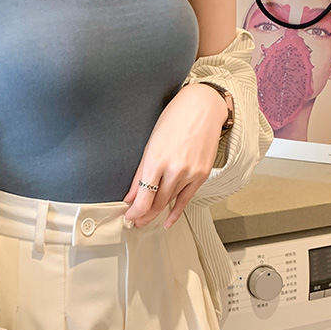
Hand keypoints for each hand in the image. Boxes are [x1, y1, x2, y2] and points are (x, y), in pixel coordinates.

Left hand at [123, 83, 227, 229]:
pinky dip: (176, 212)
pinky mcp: (202, 175)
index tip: (128, 215)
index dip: (135, 211)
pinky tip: (168, 221)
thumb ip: (140, 173)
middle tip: (135, 220)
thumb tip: (131, 195)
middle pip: (157, 203)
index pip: (144, 197)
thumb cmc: (174, 120)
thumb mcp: (150, 144)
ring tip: (146, 220)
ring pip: (170, 202)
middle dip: (144, 215)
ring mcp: (190, 173)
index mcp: (157, 160)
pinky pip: (186, 199)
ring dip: (157, 214)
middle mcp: (175, 169)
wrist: (202, 108)